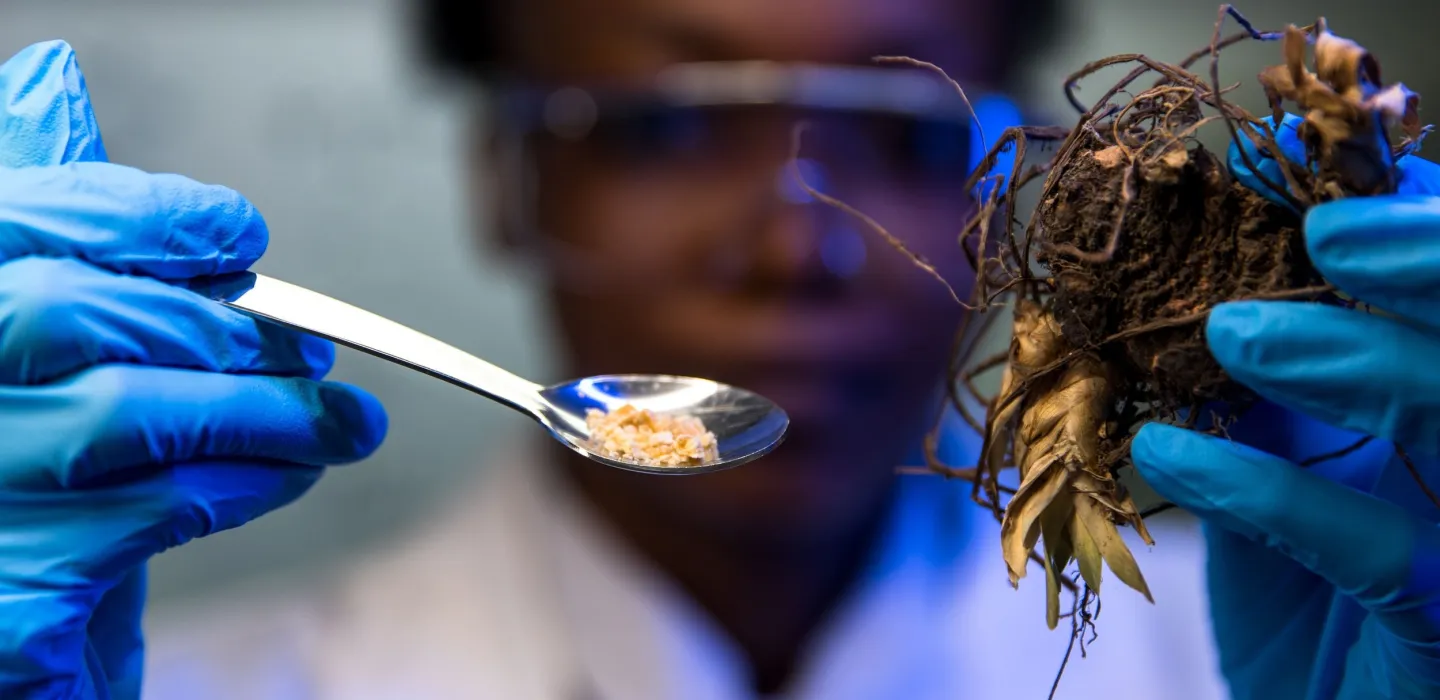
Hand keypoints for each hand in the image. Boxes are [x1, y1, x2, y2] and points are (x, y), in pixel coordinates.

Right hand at [0, 42, 385, 698]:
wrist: (11, 633)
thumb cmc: (24, 469)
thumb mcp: (30, 340)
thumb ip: (47, 227)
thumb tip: (50, 87)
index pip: (20, 223)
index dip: (140, 217)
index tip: (241, 235)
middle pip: (72, 316)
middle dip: (221, 329)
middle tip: (316, 355)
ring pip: (123, 416)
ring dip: (262, 414)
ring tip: (337, 423)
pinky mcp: (7, 593)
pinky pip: (146, 512)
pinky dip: (241, 484)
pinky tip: (284, 476)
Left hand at [1131, 114, 1439, 699]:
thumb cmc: (1313, 595)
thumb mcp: (1285, 461)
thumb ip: (1271, 372)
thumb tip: (1207, 254)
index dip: (1409, 212)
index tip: (1301, 149)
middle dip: (1430, 261)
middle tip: (1325, 223)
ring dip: (1355, 360)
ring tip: (1232, 329)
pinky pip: (1373, 551)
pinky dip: (1266, 492)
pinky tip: (1166, 456)